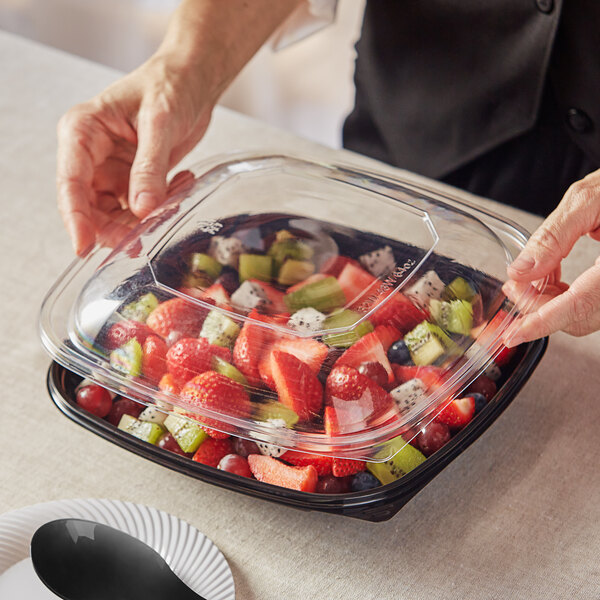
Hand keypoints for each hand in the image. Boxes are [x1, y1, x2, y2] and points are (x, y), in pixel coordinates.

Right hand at [55, 0, 302, 255]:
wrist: (193, 81)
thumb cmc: (171, 86)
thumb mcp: (160, 124)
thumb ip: (150, 168)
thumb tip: (141, 210)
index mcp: (83, 131)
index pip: (70, 182)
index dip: (76, 218)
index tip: (83, 246)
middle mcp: (91, 154)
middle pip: (89, 206)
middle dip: (113, 228)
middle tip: (139, 243)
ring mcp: (111, 168)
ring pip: (113, 212)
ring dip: (141, 221)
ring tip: (174, 202)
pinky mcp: (132, 178)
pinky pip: (139, 207)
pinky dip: (160, 207)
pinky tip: (182, 185)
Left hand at [503, 169, 599, 344]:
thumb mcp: (590, 198)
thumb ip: (554, 236)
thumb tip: (521, 270)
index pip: (578, 306)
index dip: (542, 323)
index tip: (514, 334)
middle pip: (577, 315)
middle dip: (538, 306)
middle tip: (513, 286)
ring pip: (582, 313)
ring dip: (548, 301)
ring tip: (528, 278)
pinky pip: (591, 303)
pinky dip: (564, 294)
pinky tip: (549, 274)